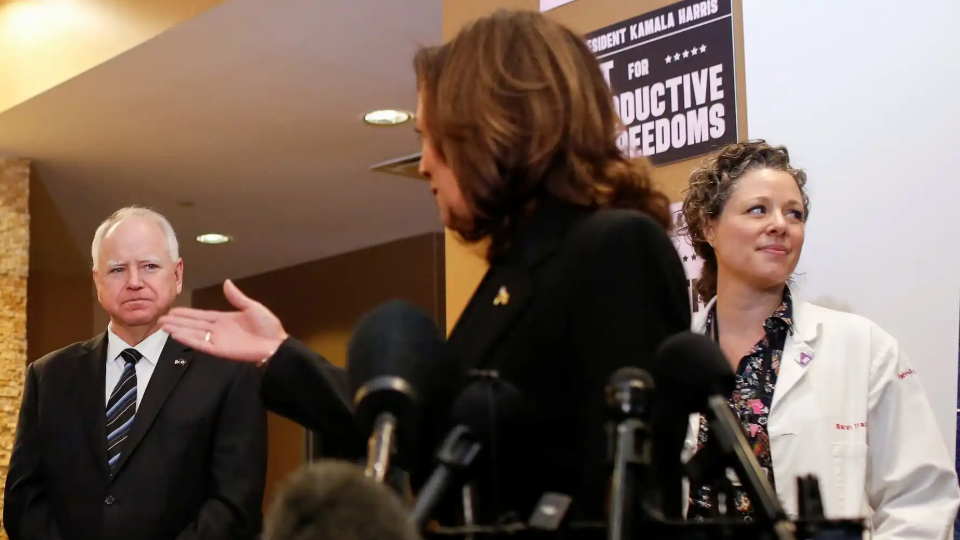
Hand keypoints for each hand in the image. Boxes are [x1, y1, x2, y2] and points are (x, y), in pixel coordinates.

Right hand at [159, 279, 288, 361]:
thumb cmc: (267, 326)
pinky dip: (189, 339)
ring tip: (163, 325)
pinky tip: (176, 335)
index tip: (173, 310)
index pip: (200, 315)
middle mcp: (218, 330)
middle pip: (193, 324)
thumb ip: (237, 297)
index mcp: (224, 319)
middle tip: (160, 318)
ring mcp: (218, 340)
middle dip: (177, 321)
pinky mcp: (220, 350)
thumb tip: (227, 282)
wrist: (276, 344)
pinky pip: (201, 344)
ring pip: (193, 334)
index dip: (187, 313)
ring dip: (178, 329)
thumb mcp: (252, 307)